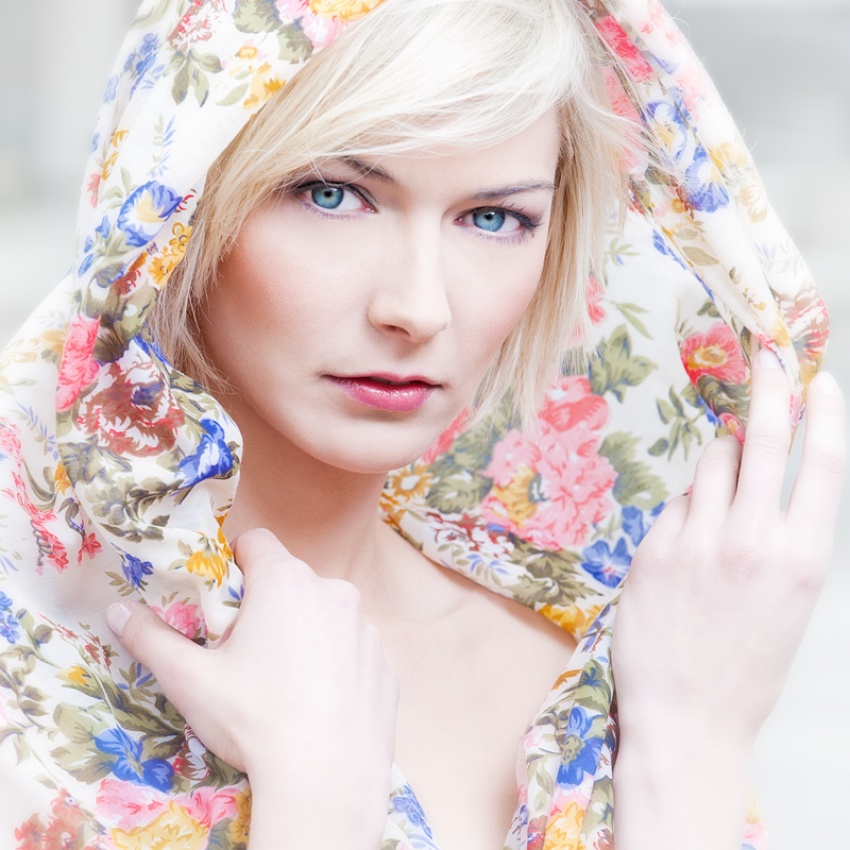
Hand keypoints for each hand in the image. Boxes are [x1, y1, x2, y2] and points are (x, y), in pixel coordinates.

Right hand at [106, 528, 397, 843]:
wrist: (327, 776)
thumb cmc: (254, 719)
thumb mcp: (191, 680)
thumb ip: (151, 638)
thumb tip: (117, 610)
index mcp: (286, 581)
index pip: (257, 540)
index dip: (235, 562)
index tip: (224, 600)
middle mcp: (333, 591)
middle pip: (291, 582)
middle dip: (267, 605)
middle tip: (245, 653)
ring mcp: (365, 627)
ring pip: (325, 616)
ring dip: (305, 634)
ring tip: (284, 685)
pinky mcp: (384, 662)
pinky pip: (352, 650)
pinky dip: (335, 665)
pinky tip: (319, 704)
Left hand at [613, 350, 844, 745]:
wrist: (689, 717)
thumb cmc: (745, 663)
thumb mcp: (785, 599)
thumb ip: (774, 534)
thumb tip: (744, 475)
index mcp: (802, 557)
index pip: (821, 463)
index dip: (822, 413)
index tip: (817, 377)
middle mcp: (752, 540)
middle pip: (762, 440)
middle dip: (766, 388)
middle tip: (765, 353)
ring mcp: (698, 541)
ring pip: (712, 464)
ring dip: (720, 459)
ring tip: (723, 489)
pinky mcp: (654, 548)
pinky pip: (676, 505)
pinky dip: (686, 512)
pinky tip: (686, 550)